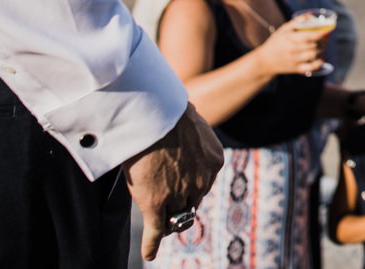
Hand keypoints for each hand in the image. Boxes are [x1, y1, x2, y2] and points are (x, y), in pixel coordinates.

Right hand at [127, 105, 223, 260]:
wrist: (152, 112)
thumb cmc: (166, 111)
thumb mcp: (189, 124)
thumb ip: (191, 137)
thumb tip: (188, 128)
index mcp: (214, 160)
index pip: (203, 182)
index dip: (190, 186)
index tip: (182, 187)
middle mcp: (202, 181)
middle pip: (191, 200)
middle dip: (181, 203)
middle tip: (168, 205)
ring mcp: (179, 194)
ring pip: (174, 215)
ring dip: (166, 220)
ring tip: (158, 229)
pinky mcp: (157, 203)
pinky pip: (156, 230)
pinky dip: (152, 244)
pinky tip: (150, 254)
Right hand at [256, 19, 327, 76]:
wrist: (265, 61)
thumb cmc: (275, 42)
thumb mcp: (283, 29)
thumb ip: (297, 21)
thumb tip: (310, 14)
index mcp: (289, 39)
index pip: (308, 36)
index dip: (320, 34)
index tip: (326, 31)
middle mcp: (293, 50)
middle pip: (313, 45)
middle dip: (323, 41)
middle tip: (325, 37)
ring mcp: (295, 60)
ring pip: (314, 55)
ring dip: (322, 49)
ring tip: (323, 45)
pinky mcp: (296, 69)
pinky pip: (311, 67)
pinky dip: (320, 63)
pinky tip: (323, 58)